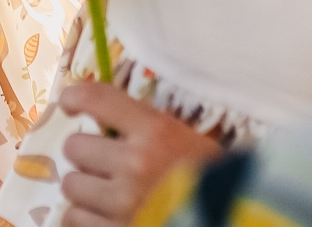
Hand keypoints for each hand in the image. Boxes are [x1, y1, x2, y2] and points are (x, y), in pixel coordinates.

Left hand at [58, 82, 223, 226]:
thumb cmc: (214, 182)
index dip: (74, 97)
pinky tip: (105, 218)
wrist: (241, 219)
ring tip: (108, 197)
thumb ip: (145, 131)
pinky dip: (86, 220)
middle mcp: (136, 164)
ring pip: (71, 186)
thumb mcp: (186, 143)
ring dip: (86, 192)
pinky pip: (74, 220)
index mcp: (157, 132)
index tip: (70, 104)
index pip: (96, 98)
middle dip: (87, 157)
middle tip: (106, 166)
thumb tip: (101, 121)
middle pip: (74, 147)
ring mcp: (124, 204)